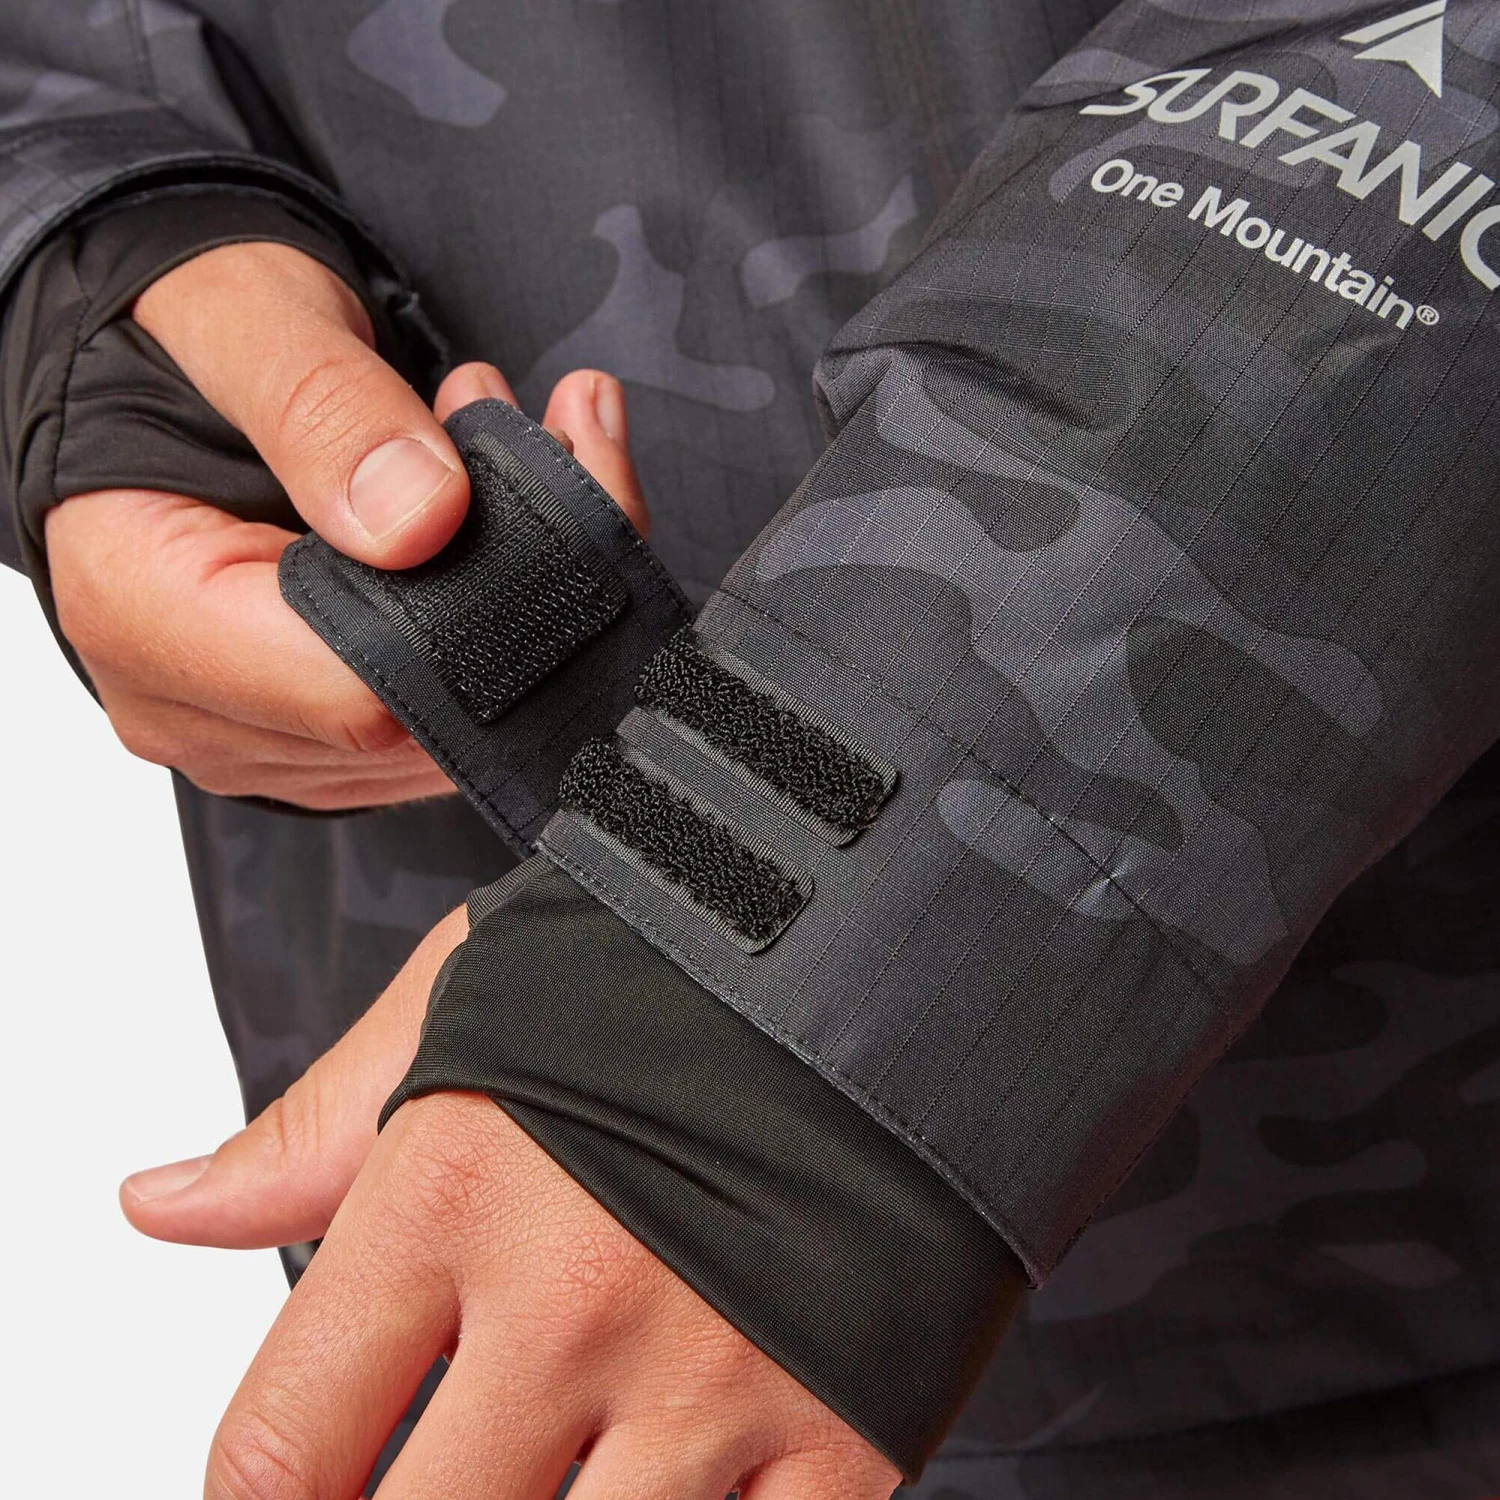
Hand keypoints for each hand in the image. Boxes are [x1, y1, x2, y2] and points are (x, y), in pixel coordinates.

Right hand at [46, 242, 645, 806]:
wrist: (144, 359)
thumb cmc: (169, 332)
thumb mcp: (242, 315)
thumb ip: (325, 407)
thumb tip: (421, 521)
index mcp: (137, 613)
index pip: (357, 694)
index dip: (480, 607)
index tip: (539, 464)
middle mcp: (188, 707)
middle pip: (415, 722)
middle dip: (517, 587)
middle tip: (547, 438)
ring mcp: (250, 737)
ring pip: (442, 731)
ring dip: (514, 602)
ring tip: (507, 454)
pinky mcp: (304, 738)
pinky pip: (429, 724)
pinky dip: (488, 628)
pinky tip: (490, 525)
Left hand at [121, 909, 899, 1499]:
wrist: (907, 939)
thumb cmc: (679, 961)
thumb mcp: (476, 998)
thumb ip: (315, 1126)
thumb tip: (163, 1206)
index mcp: (455, 1192)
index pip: (280, 1452)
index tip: (307, 1492)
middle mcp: (572, 1304)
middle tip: (443, 1470)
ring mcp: (713, 1380)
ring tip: (564, 1460)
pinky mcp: (844, 1429)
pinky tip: (677, 1483)